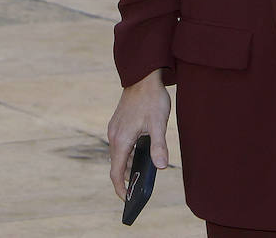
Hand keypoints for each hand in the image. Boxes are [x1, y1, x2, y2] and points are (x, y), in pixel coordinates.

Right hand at [106, 69, 170, 199]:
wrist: (143, 76)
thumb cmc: (151, 99)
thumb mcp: (158, 123)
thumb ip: (158, 146)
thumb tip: (160, 167)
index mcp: (121, 140)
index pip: (116, 172)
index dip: (120, 188)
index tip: (127, 200)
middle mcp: (114, 136)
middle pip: (116, 165)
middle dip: (125, 180)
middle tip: (137, 192)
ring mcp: (114, 129)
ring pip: (118, 155)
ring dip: (127, 166)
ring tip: (141, 175)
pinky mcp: (118, 123)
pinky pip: (120, 145)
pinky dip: (127, 155)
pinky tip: (140, 154)